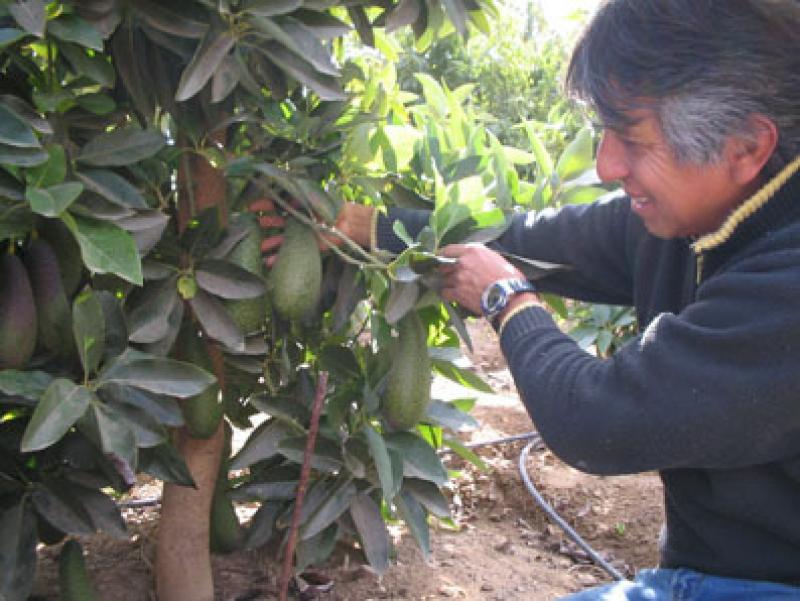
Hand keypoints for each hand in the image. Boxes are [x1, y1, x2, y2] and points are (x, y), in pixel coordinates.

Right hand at [249, 198, 374, 266]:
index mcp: (301, 206)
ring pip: (283, 238)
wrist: (349, 224)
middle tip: (252, 224)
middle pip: (279, 221)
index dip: (265, 204)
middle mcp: (301, 220)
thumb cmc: (333, 209)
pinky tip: (269, 262)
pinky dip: (280, 257)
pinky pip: (291, 252)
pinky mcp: (308, 247)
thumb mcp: (313, 200)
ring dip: (271, 243)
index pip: (279, 203)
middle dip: (266, 223)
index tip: (252, 206)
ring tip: (259, 248)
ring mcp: (303, 234)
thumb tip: (280, 197)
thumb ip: (297, 199)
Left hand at [438, 244, 528, 314]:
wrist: (510, 296)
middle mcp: (463, 262)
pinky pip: (445, 293)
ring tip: (454, 288)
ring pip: (444, 280)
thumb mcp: (496, 258)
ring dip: (448, 284)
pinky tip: (452, 296)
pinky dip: (447, 295)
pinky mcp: (458, 293)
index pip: (449, 250)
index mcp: (473, 250)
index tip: (442, 259)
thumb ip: (481, 256)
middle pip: (444, 266)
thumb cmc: (509, 277)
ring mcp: (458, 278)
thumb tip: (475, 259)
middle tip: (450, 276)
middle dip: (446, 271)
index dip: (443, 255)